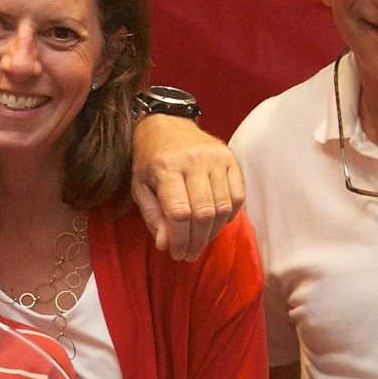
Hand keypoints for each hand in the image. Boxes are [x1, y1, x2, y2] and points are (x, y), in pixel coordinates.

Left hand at [129, 114, 244, 261]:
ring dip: (212, 232)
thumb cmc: (150, 160)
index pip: (179, 213)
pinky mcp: (231, 158)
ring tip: (200, 241)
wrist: (166, 124)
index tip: (176, 253)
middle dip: (196, 241)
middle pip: (203, 213)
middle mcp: (194, 160)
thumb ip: (152, 217)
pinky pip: (237, 196)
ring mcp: (216, 158)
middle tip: (189, 254)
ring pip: (223, 207)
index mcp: (166, 167)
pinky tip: (215, 223)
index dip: (179, 240)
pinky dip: (228, 216)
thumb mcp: (140, 187)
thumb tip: (166, 245)